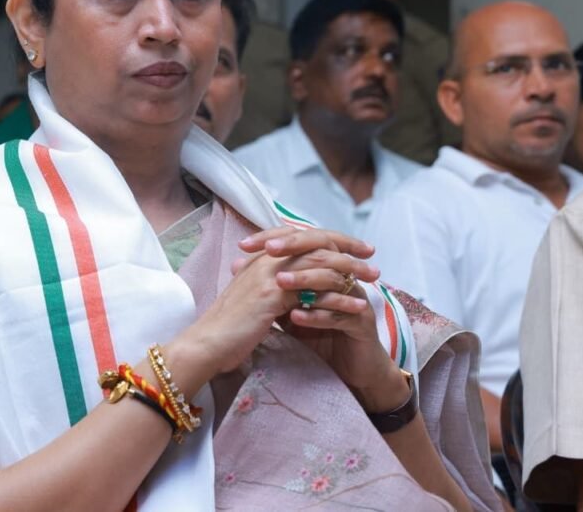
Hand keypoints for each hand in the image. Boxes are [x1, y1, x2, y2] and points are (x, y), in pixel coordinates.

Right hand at [172, 228, 375, 387]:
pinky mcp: (274, 296)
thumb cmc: (229, 327)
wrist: (208, 344)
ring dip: (351, 272)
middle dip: (348, 252)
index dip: (330, 239)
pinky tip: (358, 307)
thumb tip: (292, 287)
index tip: (354, 248)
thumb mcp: (252, 299)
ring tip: (374, 281)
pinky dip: (340, 299)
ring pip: (320, 265)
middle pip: (316, 245)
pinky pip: (316, 292)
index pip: (302, 238)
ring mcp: (270, 276)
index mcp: (261, 259)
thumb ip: (270, 287)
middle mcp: (267, 261)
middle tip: (372, 261)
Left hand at [239, 227, 407, 410]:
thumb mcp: (286, 305)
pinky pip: (340, 314)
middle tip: (269, 250)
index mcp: (328, 267)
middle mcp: (344, 276)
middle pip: (323, 249)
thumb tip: (236, 262)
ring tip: (279, 281)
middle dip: (294, 247)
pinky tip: (295, 317)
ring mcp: (356, 298)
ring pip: (332, 280)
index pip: (302, 240)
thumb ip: (269, 285)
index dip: (275, 238)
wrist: (348, 369)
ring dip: (305, 279)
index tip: (244, 244)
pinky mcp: (363, 324)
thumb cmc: (317, 334)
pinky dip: (317, 315)